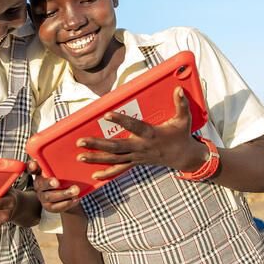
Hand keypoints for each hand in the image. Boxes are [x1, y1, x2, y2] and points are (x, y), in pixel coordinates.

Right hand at [28, 159, 82, 213]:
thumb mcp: (60, 170)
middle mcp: (39, 186)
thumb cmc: (62, 179)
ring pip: (50, 196)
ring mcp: (43, 197)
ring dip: (63, 194)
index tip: (34, 164)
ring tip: (75, 190)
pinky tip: (76, 198)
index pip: (32, 170)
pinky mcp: (50, 207)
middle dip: (48, 183)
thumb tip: (63, 145)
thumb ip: (58, 162)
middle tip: (57, 182)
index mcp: (40, 174)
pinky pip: (57, 207)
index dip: (32, 167)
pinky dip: (67, 203)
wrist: (67, 198)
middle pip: (41, 185)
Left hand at [75, 87, 207, 180]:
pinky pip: (120, 169)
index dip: (121, 120)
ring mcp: (137, 156)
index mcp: (151, 134)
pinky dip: (108, 173)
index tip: (107, 114)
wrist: (183, 157)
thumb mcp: (184, 119)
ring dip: (96, 158)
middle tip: (80, 141)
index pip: (134, 126)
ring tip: (80, 156)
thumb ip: (181, 104)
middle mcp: (141, 147)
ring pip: (114, 159)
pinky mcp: (136, 162)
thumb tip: (178, 89)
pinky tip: (95, 175)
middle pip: (116, 147)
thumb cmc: (181, 135)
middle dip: (97, 144)